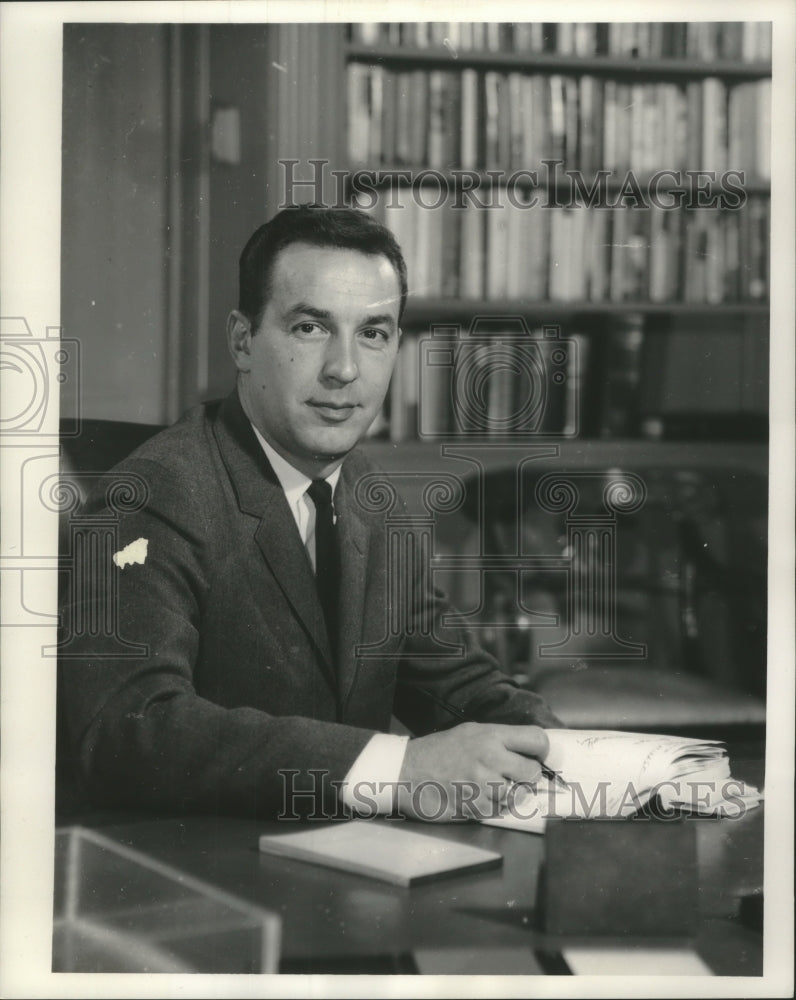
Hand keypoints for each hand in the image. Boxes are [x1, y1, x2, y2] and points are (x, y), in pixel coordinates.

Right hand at [396, 722, 549, 821]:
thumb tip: (530, 752)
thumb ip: (499, 740)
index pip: (537, 739)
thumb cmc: (438, 752)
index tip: (537, 757)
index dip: (542, 751)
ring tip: (489, 786)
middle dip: (526, 777)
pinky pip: (499, 811)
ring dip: (508, 794)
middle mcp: (489, 757)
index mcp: (490, 735)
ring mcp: (482, 783)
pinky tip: (477, 797)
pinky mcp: (474, 806)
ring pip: (517, 795)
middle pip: (532, 772)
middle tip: (513, 776)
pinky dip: (493, 807)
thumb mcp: (469, 732)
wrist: (406, 772)